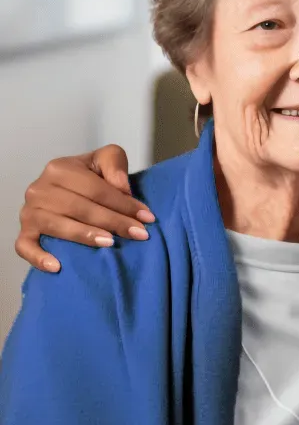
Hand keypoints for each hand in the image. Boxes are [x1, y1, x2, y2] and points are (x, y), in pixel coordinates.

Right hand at [16, 146, 155, 272]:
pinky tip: (58, 266)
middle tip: (138, 234)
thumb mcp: (105, 159)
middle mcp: (39, 189)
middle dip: (113, 221)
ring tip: (110, 243)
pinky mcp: (24, 231)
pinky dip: (38, 257)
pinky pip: (24, 246)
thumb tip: (122, 188)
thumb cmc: (89, 175)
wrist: (67, 187)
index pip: (96, 189)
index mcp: (59, 168)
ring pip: (57, 226)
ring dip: (85, 236)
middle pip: (79, 208)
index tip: (147, 217)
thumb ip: (114, 163)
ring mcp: (29, 212)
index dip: (123, 203)